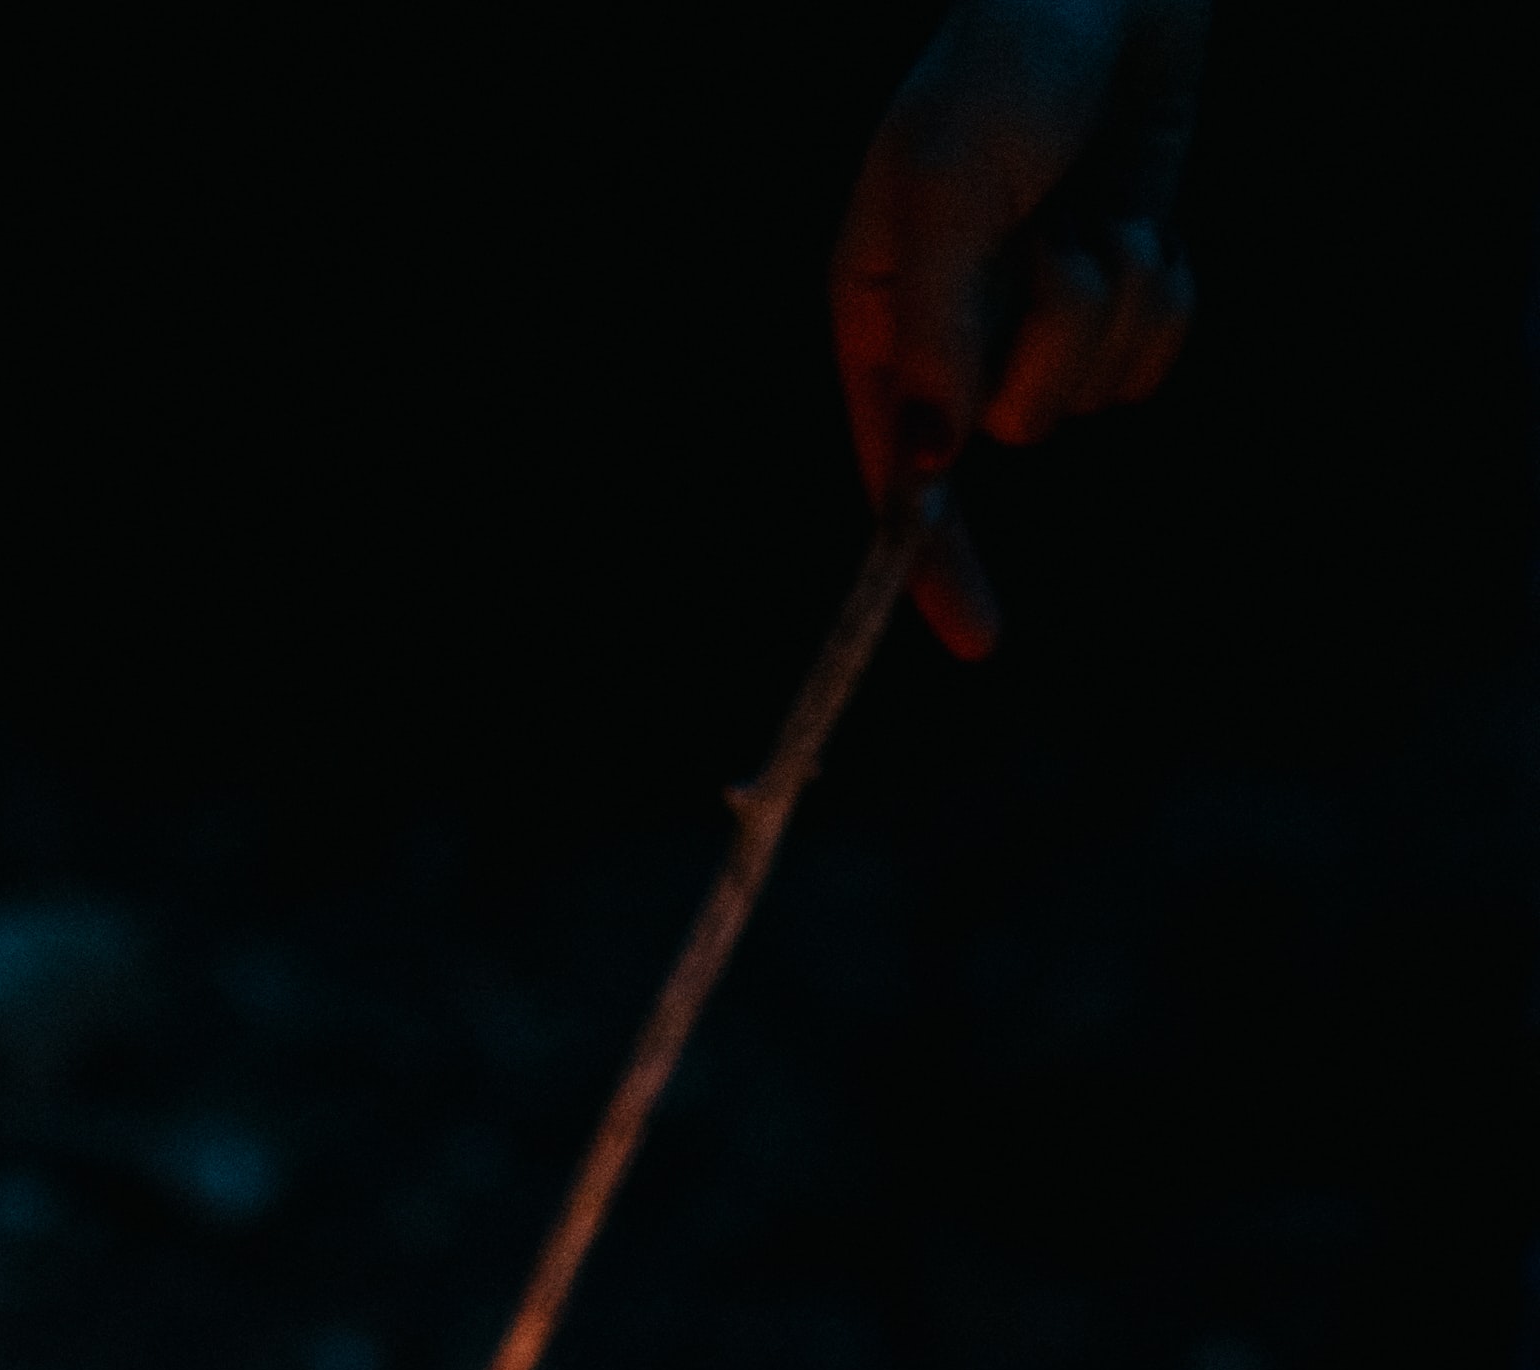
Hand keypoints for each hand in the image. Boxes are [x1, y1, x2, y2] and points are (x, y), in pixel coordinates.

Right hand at [834, 0, 1207, 653]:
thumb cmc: (1009, 56)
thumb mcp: (945, 182)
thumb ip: (935, 327)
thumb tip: (935, 466)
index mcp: (884, 318)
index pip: (896, 474)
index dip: (930, 561)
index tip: (973, 634)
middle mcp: (958, 337)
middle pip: (1018, 429)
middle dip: (1058, 344)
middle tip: (1059, 244)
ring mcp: (1041, 321)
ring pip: (1095, 391)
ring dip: (1119, 299)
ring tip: (1098, 209)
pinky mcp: (1118, 296)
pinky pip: (1154, 356)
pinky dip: (1164, 294)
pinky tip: (1143, 220)